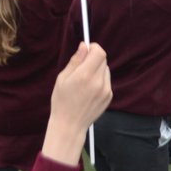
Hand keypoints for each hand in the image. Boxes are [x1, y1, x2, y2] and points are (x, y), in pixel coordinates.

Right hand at [42, 42, 112, 165]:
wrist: (70, 125)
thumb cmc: (62, 101)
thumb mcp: (62, 78)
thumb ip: (76, 60)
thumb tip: (84, 46)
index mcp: (85, 76)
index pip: (99, 52)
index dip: (94, 48)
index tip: (87, 50)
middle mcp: (98, 82)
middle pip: (103, 60)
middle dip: (94, 58)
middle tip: (82, 67)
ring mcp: (106, 90)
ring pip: (106, 70)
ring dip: (97, 69)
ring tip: (84, 80)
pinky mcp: (109, 96)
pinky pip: (107, 81)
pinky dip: (100, 80)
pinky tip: (89, 89)